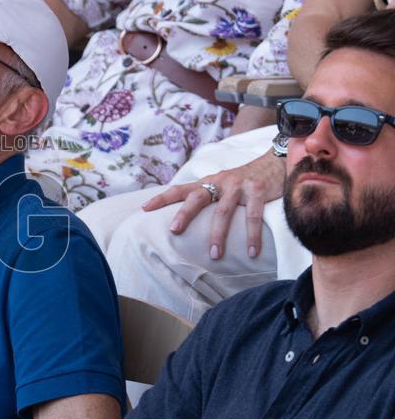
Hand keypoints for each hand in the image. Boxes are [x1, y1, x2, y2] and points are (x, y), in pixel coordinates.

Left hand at [141, 149, 284, 259]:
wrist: (274, 163)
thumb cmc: (241, 181)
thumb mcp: (219, 185)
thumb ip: (204, 196)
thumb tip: (181, 218)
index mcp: (207, 182)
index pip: (180, 189)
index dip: (162, 198)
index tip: (144, 208)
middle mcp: (220, 182)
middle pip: (197, 197)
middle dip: (185, 214)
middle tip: (174, 231)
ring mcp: (238, 186)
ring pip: (223, 211)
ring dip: (218, 235)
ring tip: (214, 255)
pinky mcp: (257, 190)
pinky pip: (253, 216)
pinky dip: (252, 235)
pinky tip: (251, 252)